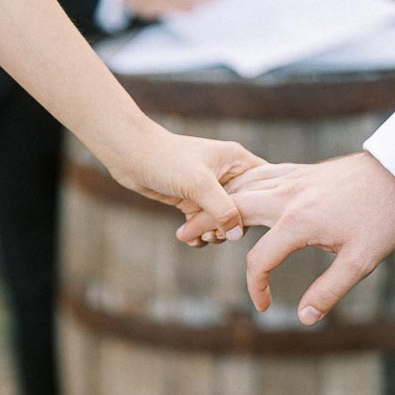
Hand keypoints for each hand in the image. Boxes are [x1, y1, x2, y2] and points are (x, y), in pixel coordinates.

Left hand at [110, 121, 263, 235]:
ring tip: (201, 237)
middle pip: (245, 209)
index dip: (262, 205)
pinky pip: (205, 223)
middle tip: (215, 234)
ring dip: (213, 233)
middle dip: (230, 226)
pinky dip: (200, 234)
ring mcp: (210, 188)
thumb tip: (237, 235)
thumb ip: (222, 209)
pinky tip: (190, 239)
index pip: (264, 185)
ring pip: (224, 220)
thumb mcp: (199, 185)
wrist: (130, 156)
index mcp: (237, 160)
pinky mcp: (193, 200)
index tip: (252, 222)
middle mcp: (227, 174)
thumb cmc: (166, 161)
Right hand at [175, 153, 394, 322]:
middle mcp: (287, 198)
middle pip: (234, 210)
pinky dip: (241, 184)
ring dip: (220, 201)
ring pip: (243, 187)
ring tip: (199, 212)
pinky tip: (235, 192)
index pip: (259, 259)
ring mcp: (291, 180)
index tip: (263, 306)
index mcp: (298, 223)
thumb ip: (329, 291)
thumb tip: (303, 319)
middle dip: (207, 224)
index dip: (255, 287)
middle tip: (183, 236)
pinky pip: (259, 174)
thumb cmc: (382, 218)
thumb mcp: (361, 262)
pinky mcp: (299, 171)